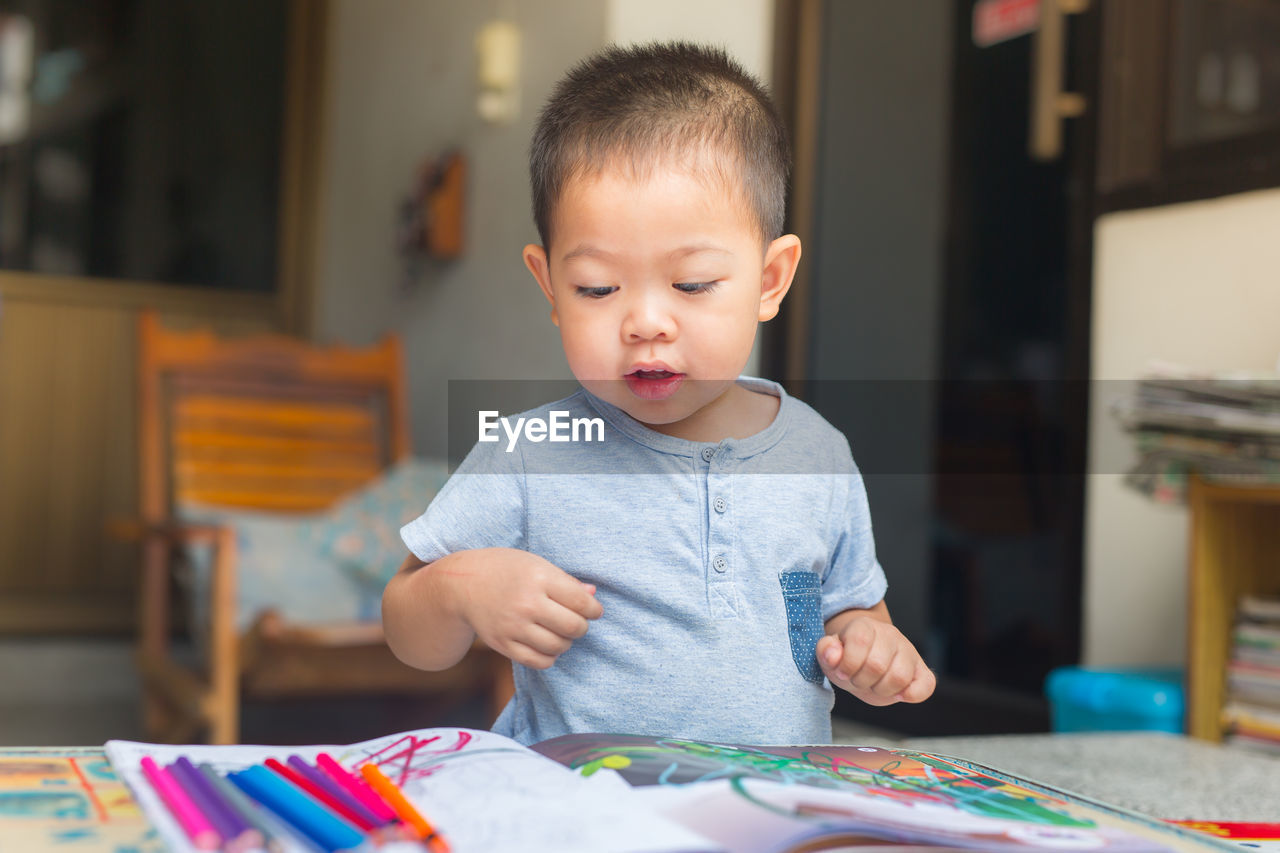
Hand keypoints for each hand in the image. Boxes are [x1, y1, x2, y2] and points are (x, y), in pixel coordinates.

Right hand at [448, 548, 602, 669]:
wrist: (463, 585)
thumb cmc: (506, 570)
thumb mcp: (536, 564)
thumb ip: (565, 581)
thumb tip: (593, 594)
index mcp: (538, 578)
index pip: (581, 601)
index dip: (594, 609)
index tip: (593, 610)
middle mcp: (526, 603)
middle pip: (573, 627)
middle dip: (581, 626)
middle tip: (577, 621)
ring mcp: (513, 626)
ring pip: (558, 646)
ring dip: (566, 642)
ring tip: (560, 632)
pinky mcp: (503, 644)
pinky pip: (538, 662)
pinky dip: (549, 657)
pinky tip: (547, 644)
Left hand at [815, 615, 934, 705]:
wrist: (866, 661)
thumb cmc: (849, 658)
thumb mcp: (830, 655)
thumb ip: (826, 651)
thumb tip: (833, 655)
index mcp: (865, 626)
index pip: (860, 640)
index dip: (848, 663)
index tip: (843, 672)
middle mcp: (890, 634)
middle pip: (877, 665)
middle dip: (862, 681)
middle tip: (858, 680)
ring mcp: (909, 651)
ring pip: (900, 677)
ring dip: (881, 690)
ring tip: (874, 685)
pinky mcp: (922, 671)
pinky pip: (926, 686)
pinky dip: (910, 695)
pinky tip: (896, 694)